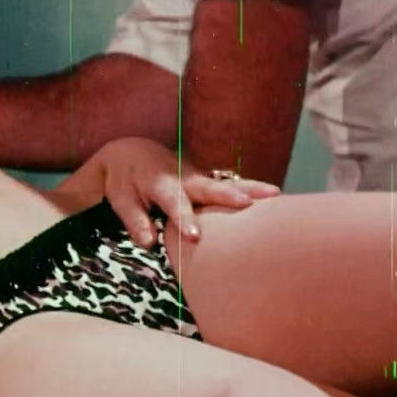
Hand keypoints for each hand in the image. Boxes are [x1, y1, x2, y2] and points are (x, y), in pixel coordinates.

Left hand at [82, 137, 280, 246]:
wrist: (131, 152)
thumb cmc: (124, 181)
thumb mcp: (121, 200)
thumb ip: (135, 221)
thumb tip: (148, 244)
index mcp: (159, 182)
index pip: (173, 202)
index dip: (184, 218)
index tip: (195, 236)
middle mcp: (183, 176)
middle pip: (207, 187)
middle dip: (227, 195)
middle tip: (247, 204)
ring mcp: (198, 177)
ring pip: (226, 182)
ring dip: (250, 187)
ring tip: (275, 195)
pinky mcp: (207, 180)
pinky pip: (230, 184)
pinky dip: (251, 189)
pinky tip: (274, 199)